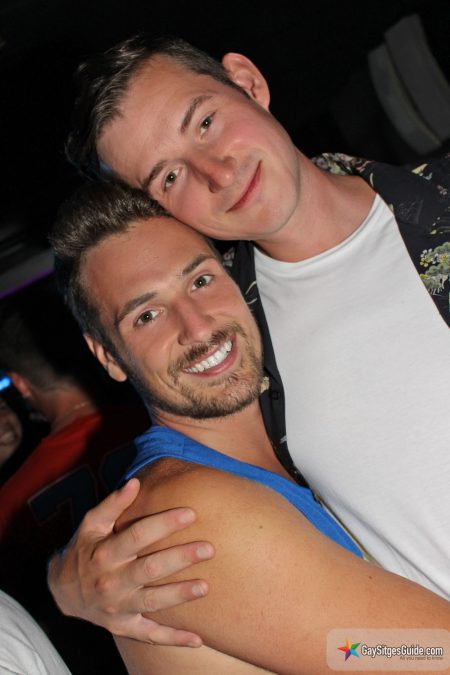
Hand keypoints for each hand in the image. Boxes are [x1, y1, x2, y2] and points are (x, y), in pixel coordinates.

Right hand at [47, 478, 213, 645]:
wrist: (62, 590)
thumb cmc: (84, 548)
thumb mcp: (91, 524)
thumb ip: (113, 503)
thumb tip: (135, 481)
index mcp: (105, 553)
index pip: (137, 536)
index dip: (164, 523)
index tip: (191, 513)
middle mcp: (111, 581)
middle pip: (149, 569)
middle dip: (180, 558)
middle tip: (208, 548)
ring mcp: (118, 607)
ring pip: (153, 602)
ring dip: (179, 595)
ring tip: (205, 586)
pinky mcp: (124, 626)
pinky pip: (150, 635)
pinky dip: (173, 639)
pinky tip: (197, 639)